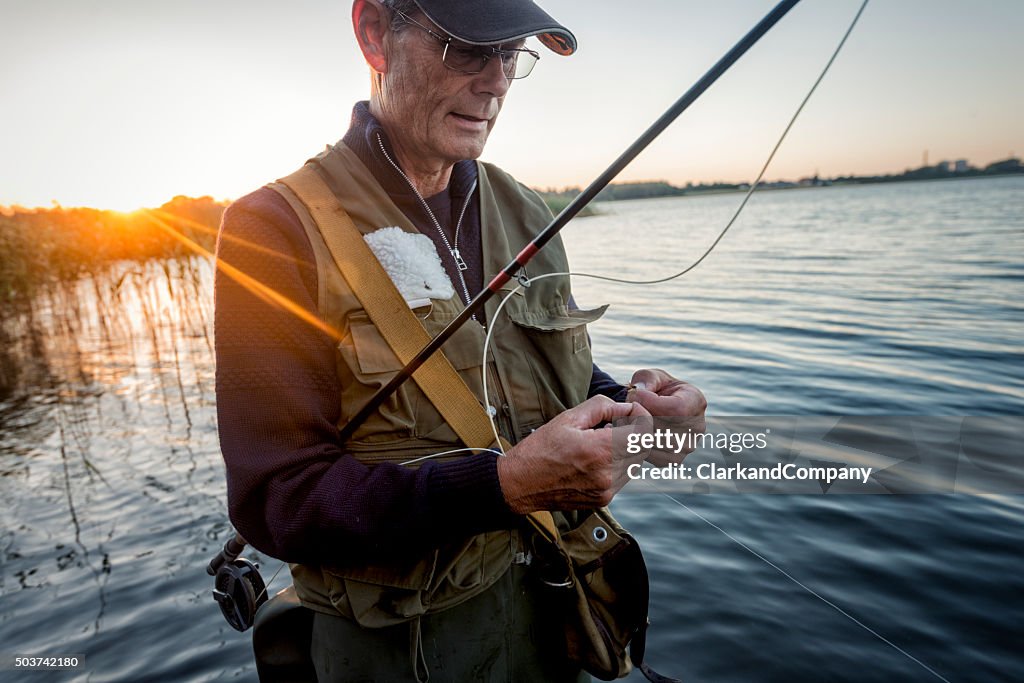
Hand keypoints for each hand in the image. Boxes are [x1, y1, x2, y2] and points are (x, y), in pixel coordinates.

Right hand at [496, 395, 650, 513]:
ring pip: (635, 464)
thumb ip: (602, 407)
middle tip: (616, 423)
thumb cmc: (540, 449)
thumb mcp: (568, 419)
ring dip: (627, 449)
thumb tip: (626, 406)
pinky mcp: (602, 500)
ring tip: (603, 440)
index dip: (643, 417)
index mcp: (600, 450)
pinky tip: (597, 457)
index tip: (631, 411)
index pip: (644, 433)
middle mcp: (608, 474)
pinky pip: (623, 477)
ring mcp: (607, 490)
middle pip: (643, 449)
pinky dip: (618, 463)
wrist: (520, 484)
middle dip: (636, 432)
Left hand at [626, 368, 706, 465]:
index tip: (636, 395)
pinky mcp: (674, 460)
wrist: (655, 409)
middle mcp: (698, 427)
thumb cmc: (654, 389)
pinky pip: (653, 456)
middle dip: (640, 417)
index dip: (651, 402)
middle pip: (665, 428)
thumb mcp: (650, 376)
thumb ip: (646, 379)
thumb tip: (640, 391)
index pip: (677, 409)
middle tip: (626, 409)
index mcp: (696, 401)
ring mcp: (688, 446)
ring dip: (637, 432)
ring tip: (627, 420)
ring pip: (657, 444)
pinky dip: (639, 446)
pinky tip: (633, 433)